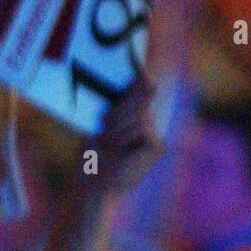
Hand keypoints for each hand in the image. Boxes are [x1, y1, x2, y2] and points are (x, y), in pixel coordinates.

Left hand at [83, 76, 162, 195]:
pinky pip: (141, 129)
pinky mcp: (158, 146)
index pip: (141, 88)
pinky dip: (125, 138)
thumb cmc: (92, 154)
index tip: (140, 67)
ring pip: (138, 115)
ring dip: (117, 128)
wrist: (92, 183)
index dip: (142, 76)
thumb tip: (134, 84)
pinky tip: (118, 150)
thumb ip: (116, 106)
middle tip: (103, 127)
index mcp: (132, 115)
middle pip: (138, 99)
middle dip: (118, 110)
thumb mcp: (99, 125)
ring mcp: (155, 135)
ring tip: (107, 143)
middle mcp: (147, 122)